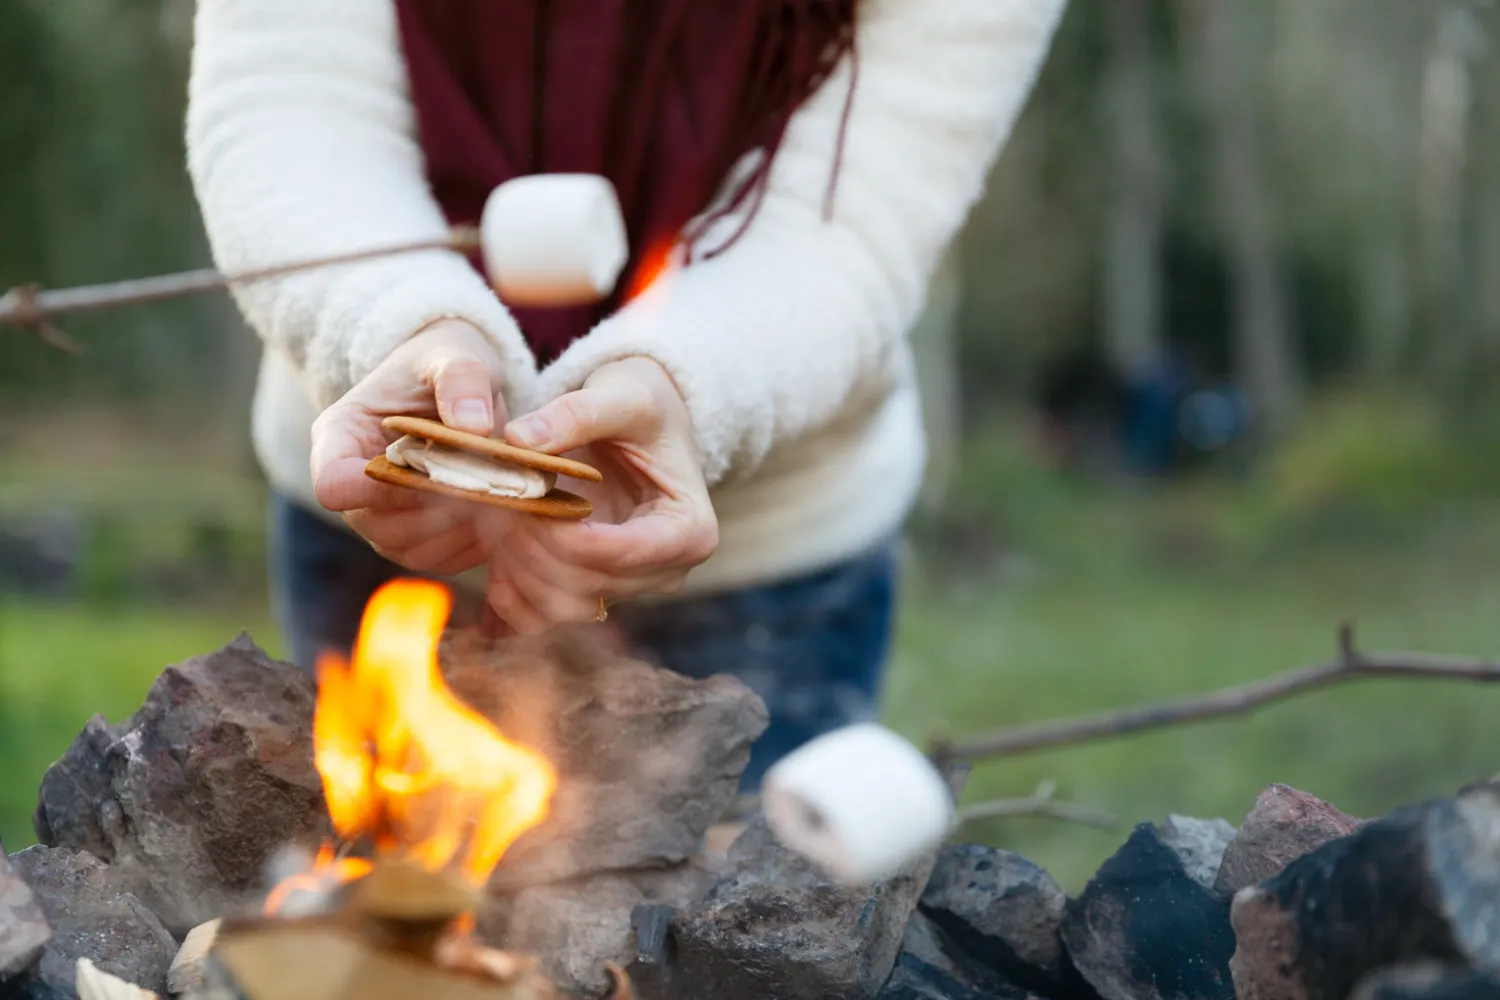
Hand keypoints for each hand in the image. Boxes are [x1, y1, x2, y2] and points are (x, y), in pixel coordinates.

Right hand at [309, 319, 508, 575]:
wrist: (459, 387)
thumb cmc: (444, 364)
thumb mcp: (453, 354)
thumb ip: (461, 379)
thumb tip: (472, 426)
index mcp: (341, 435)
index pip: (333, 483)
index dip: (373, 488)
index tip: (428, 469)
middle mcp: (355, 487)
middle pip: (378, 524)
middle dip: (436, 508)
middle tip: (486, 483)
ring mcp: (384, 519)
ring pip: (412, 548)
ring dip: (461, 529)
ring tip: (503, 496)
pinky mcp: (420, 540)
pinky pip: (443, 559)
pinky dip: (477, 543)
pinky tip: (507, 513)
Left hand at [478, 357, 717, 633]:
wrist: (640, 428)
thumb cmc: (642, 408)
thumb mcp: (621, 396)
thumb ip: (577, 413)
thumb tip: (519, 439)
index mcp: (689, 530)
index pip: (619, 555)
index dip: (561, 535)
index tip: (525, 498)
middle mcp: (666, 572)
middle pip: (586, 587)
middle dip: (533, 548)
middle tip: (500, 502)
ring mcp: (628, 590)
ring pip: (559, 610)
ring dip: (516, 570)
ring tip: (498, 518)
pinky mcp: (593, 597)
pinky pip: (541, 619)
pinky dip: (508, 594)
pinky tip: (496, 551)